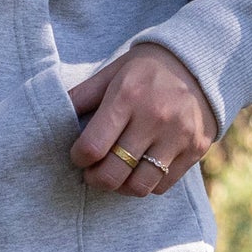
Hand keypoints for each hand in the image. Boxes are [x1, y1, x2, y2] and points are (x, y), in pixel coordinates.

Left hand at [67, 42, 215, 195]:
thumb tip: (51, 118)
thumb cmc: (146, 70)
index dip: (79, 158)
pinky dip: (146, 184)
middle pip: (114, 173)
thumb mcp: (111, 73)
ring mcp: (178, 136)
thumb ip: (82, 97)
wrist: (199, 64)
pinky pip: (162, 185)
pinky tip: (139, 170)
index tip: (79, 155)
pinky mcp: (195, 149)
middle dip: (95, 179)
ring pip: (139, 186)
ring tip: (116, 174)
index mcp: (127, 96)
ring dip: (121, 187)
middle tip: (92, 173)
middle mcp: (154, 118)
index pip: (92, 147)